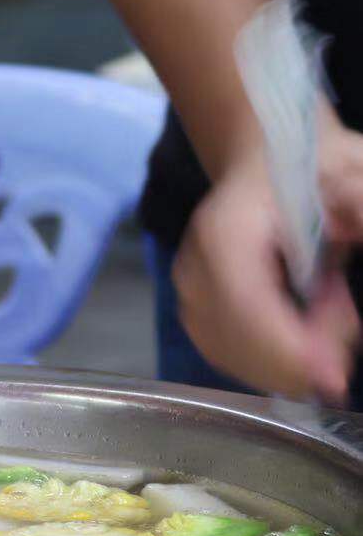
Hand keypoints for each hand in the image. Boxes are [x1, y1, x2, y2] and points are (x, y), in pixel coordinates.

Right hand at [174, 142, 362, 401]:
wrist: (266, 160)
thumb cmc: (310, 167)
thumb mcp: (350, 175)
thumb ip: (359, 204)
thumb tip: (358, 230)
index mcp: (226, 232)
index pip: (243, 305)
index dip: (284, 348)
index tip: (333, 375)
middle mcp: (195, 266)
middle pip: (234, 340)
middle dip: (297, 355)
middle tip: (345, 324)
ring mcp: (190, 291)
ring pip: (231, 355)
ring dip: (287, 356)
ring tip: (328, 311)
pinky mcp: (196, 310)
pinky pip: (228, 354)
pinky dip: (271, 359)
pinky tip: (304, 331)